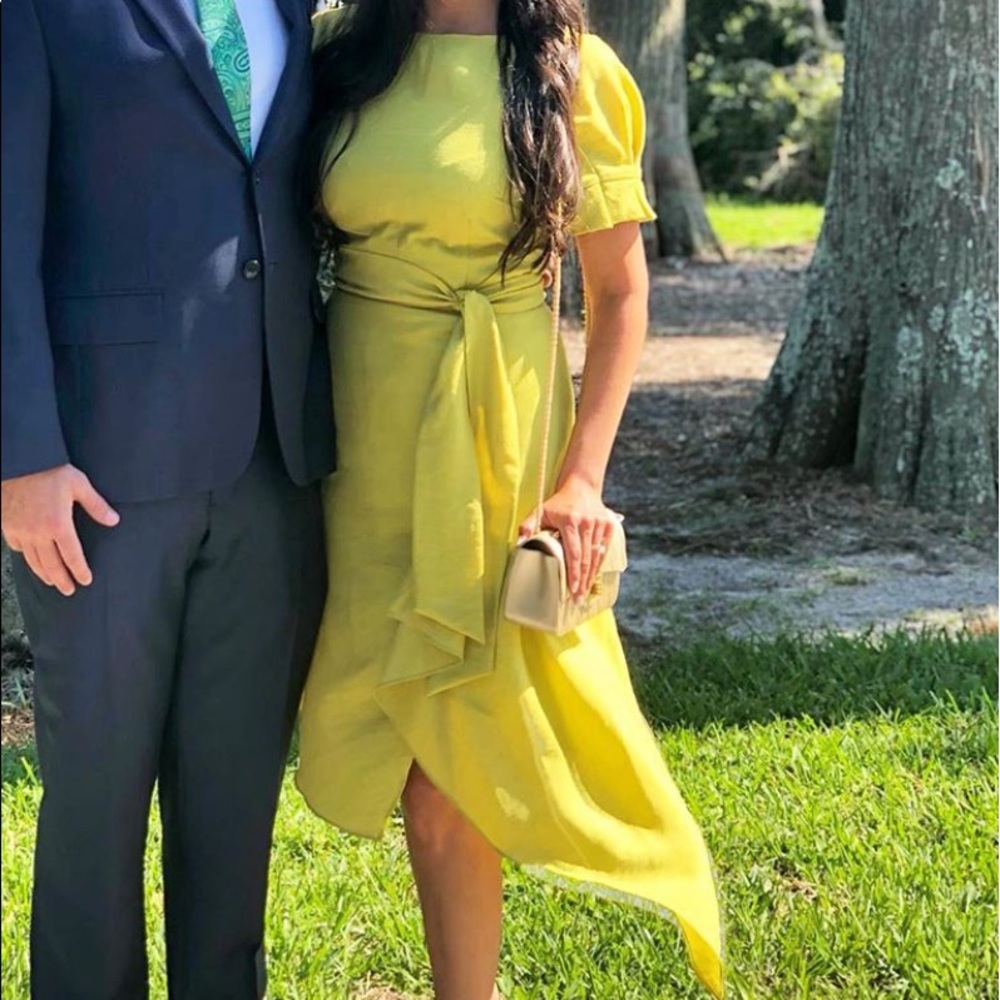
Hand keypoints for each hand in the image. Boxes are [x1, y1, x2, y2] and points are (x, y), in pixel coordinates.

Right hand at [2, 465, 119, 595]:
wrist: (19, 460)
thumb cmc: (50, 470)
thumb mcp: (79, 484)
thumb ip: (96, 505)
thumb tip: (114, 521)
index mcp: (58, 524)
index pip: (72, 556)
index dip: (79, 570)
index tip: (86, 581)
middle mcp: (37, 532)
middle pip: (51, 564)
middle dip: (62, 580)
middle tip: (69, 591)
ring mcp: (19, 530)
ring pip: (32, 560)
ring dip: (43, 573)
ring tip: (52, 582)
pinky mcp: (6, 525)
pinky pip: (16, 547)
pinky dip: (25, 556)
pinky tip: (31, 559)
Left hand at [519, 476, 616, 599]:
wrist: (581, 487)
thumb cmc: (557, 503)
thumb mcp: (539, 511)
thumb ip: (528, 526)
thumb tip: (519, 544)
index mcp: (570, 521)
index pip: (573, 552)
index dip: (573, 572)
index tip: (571, 589)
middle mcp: (587, 522)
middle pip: (586, 558)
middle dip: (582, 580)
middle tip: (577, 598)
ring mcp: (600, 524)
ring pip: (597, 556)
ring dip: (591, 576)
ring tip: (585, 592)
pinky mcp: (609, 525)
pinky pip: (604, 550)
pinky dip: (599, 565)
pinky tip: (593, 577)